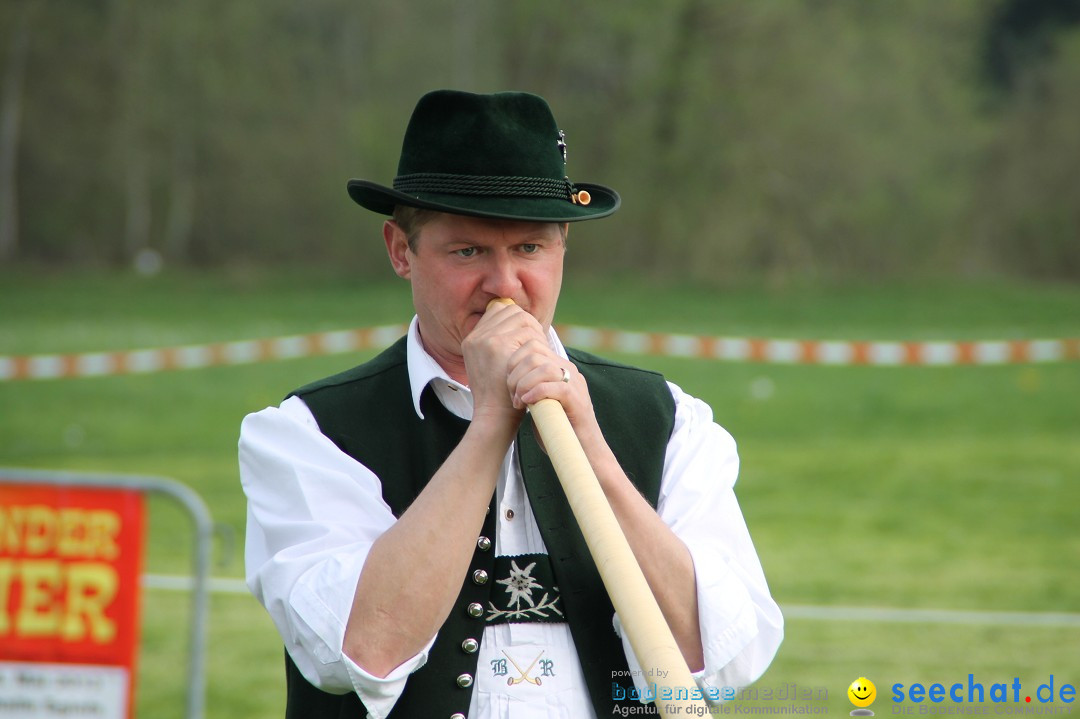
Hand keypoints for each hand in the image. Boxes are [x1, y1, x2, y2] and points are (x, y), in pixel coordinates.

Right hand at [460, 301, 545, 424]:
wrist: (494, 416)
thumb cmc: (500, 396)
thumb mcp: (492, 367)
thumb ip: (499, 345)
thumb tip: (520, 325)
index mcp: (471, 340)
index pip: (498, 311)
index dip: (516, 320)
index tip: (527, 338)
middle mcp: (475, 337)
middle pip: (509, 309)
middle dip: (527, 322)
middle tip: (537, 342)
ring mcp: (485, 339)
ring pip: (520, 317)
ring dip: (535, 330)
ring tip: (539, 350)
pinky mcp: (497, 344)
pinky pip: (527, 329)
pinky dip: (537, 340)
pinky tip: (539, 356)